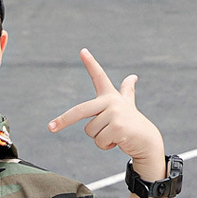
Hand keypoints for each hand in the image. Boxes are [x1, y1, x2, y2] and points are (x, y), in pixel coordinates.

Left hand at [48, 49, 163, 165]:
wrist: (146, 140)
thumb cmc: (132, 124)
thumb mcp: (127, 105)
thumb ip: (127, 91)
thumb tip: (133, 77)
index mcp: (110, 95)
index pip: (99, 76)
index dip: (91, 63)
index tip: (83, 51)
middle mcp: (112, 101)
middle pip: (80, 111)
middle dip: (63, 120)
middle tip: (50, 128)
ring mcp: (115, 113)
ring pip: (90, 131)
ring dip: (100, 138)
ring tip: (115, 134)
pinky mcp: (117, 126)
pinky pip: (99, 141)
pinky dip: (106, 146)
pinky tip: (118, 140)